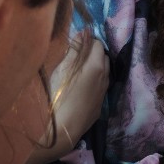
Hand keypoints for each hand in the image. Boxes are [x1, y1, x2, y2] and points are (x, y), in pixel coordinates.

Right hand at [22, 34, 109, 163]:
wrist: (62, 130)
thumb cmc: (57, 95)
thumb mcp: (61, 69)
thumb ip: (73, 51)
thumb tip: (82, 34)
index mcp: (96, 66)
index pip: (98, 45)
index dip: (88, 41)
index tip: (77, 43)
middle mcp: (105, 77)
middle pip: (103, 58)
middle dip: (93, 53)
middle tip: (76, 55)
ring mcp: (104, 92)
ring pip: (104, 73)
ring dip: (95, 68)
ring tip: (78, 70)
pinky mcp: (100, 105)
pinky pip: (101, 86)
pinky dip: (94, 81)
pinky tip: (81, 87)